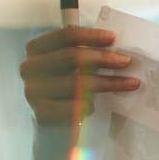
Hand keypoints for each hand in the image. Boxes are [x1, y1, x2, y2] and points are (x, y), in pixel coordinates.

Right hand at [18, 27, 138, 125]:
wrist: (50, 123)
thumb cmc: (64, 88)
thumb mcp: (69, 65)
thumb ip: (85, 52)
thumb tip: (117, 47)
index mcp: (36, 49)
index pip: (64, 36)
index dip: (90, 35)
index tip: (113, 38)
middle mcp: (30, 67)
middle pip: (71, 57)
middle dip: (103, 58)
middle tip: (126, 61)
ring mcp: (33, 91)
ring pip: (77, 83)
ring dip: (107, 83)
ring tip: (128, 83)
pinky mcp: (41, 113)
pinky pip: (73, 107)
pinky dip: (88, 106)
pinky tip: (95, 106)